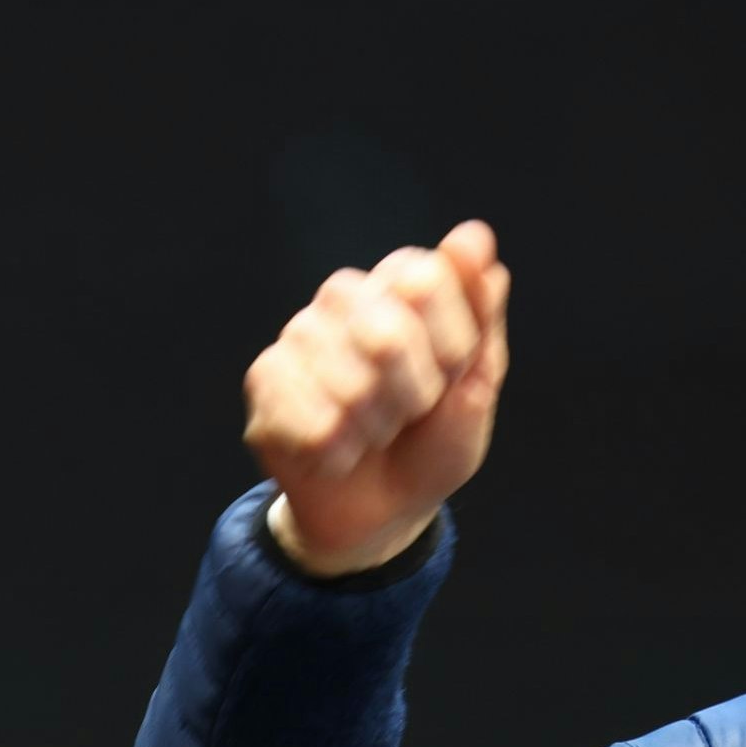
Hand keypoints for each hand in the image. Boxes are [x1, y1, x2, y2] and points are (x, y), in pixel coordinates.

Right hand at [242, 219, 511, 576]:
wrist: (381, 510)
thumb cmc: (431, 441)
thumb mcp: (477, 387)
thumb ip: (481, 316)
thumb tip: (475, 237)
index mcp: (402, 282)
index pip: (426, 279)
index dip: (453, 345)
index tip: (454, 376)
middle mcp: (345, 295)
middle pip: (387, 335)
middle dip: (415, 395)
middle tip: (411, 412)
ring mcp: (299, 333)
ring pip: (350, 386)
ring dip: (376, 429)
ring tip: (374, 433)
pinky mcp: (264, 379)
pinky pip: (312, 420)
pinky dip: (340, 453)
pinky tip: (340, 453)